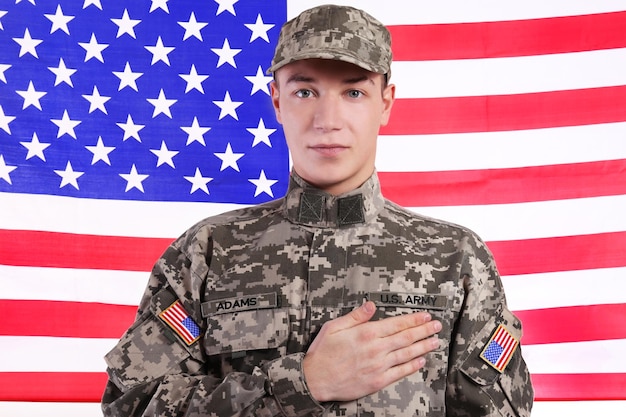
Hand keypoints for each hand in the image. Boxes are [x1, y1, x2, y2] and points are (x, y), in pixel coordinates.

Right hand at [302, 301, 441, 401]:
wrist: (315, 380)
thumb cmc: (322, 352)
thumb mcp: (334, 327)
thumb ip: (356, 316)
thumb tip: (371, 305)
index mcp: (366, 333)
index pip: (397, 324)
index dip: (413, 319)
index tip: (425, 315)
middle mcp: (375, 349)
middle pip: (406, 338)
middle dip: (424, 330)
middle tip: (436, 326)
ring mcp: (378, 366)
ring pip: (407, 354)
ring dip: (423, 347)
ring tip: (434, 342)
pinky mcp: (377, 381)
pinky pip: (400, 373)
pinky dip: (412, 366)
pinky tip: (421, 361)